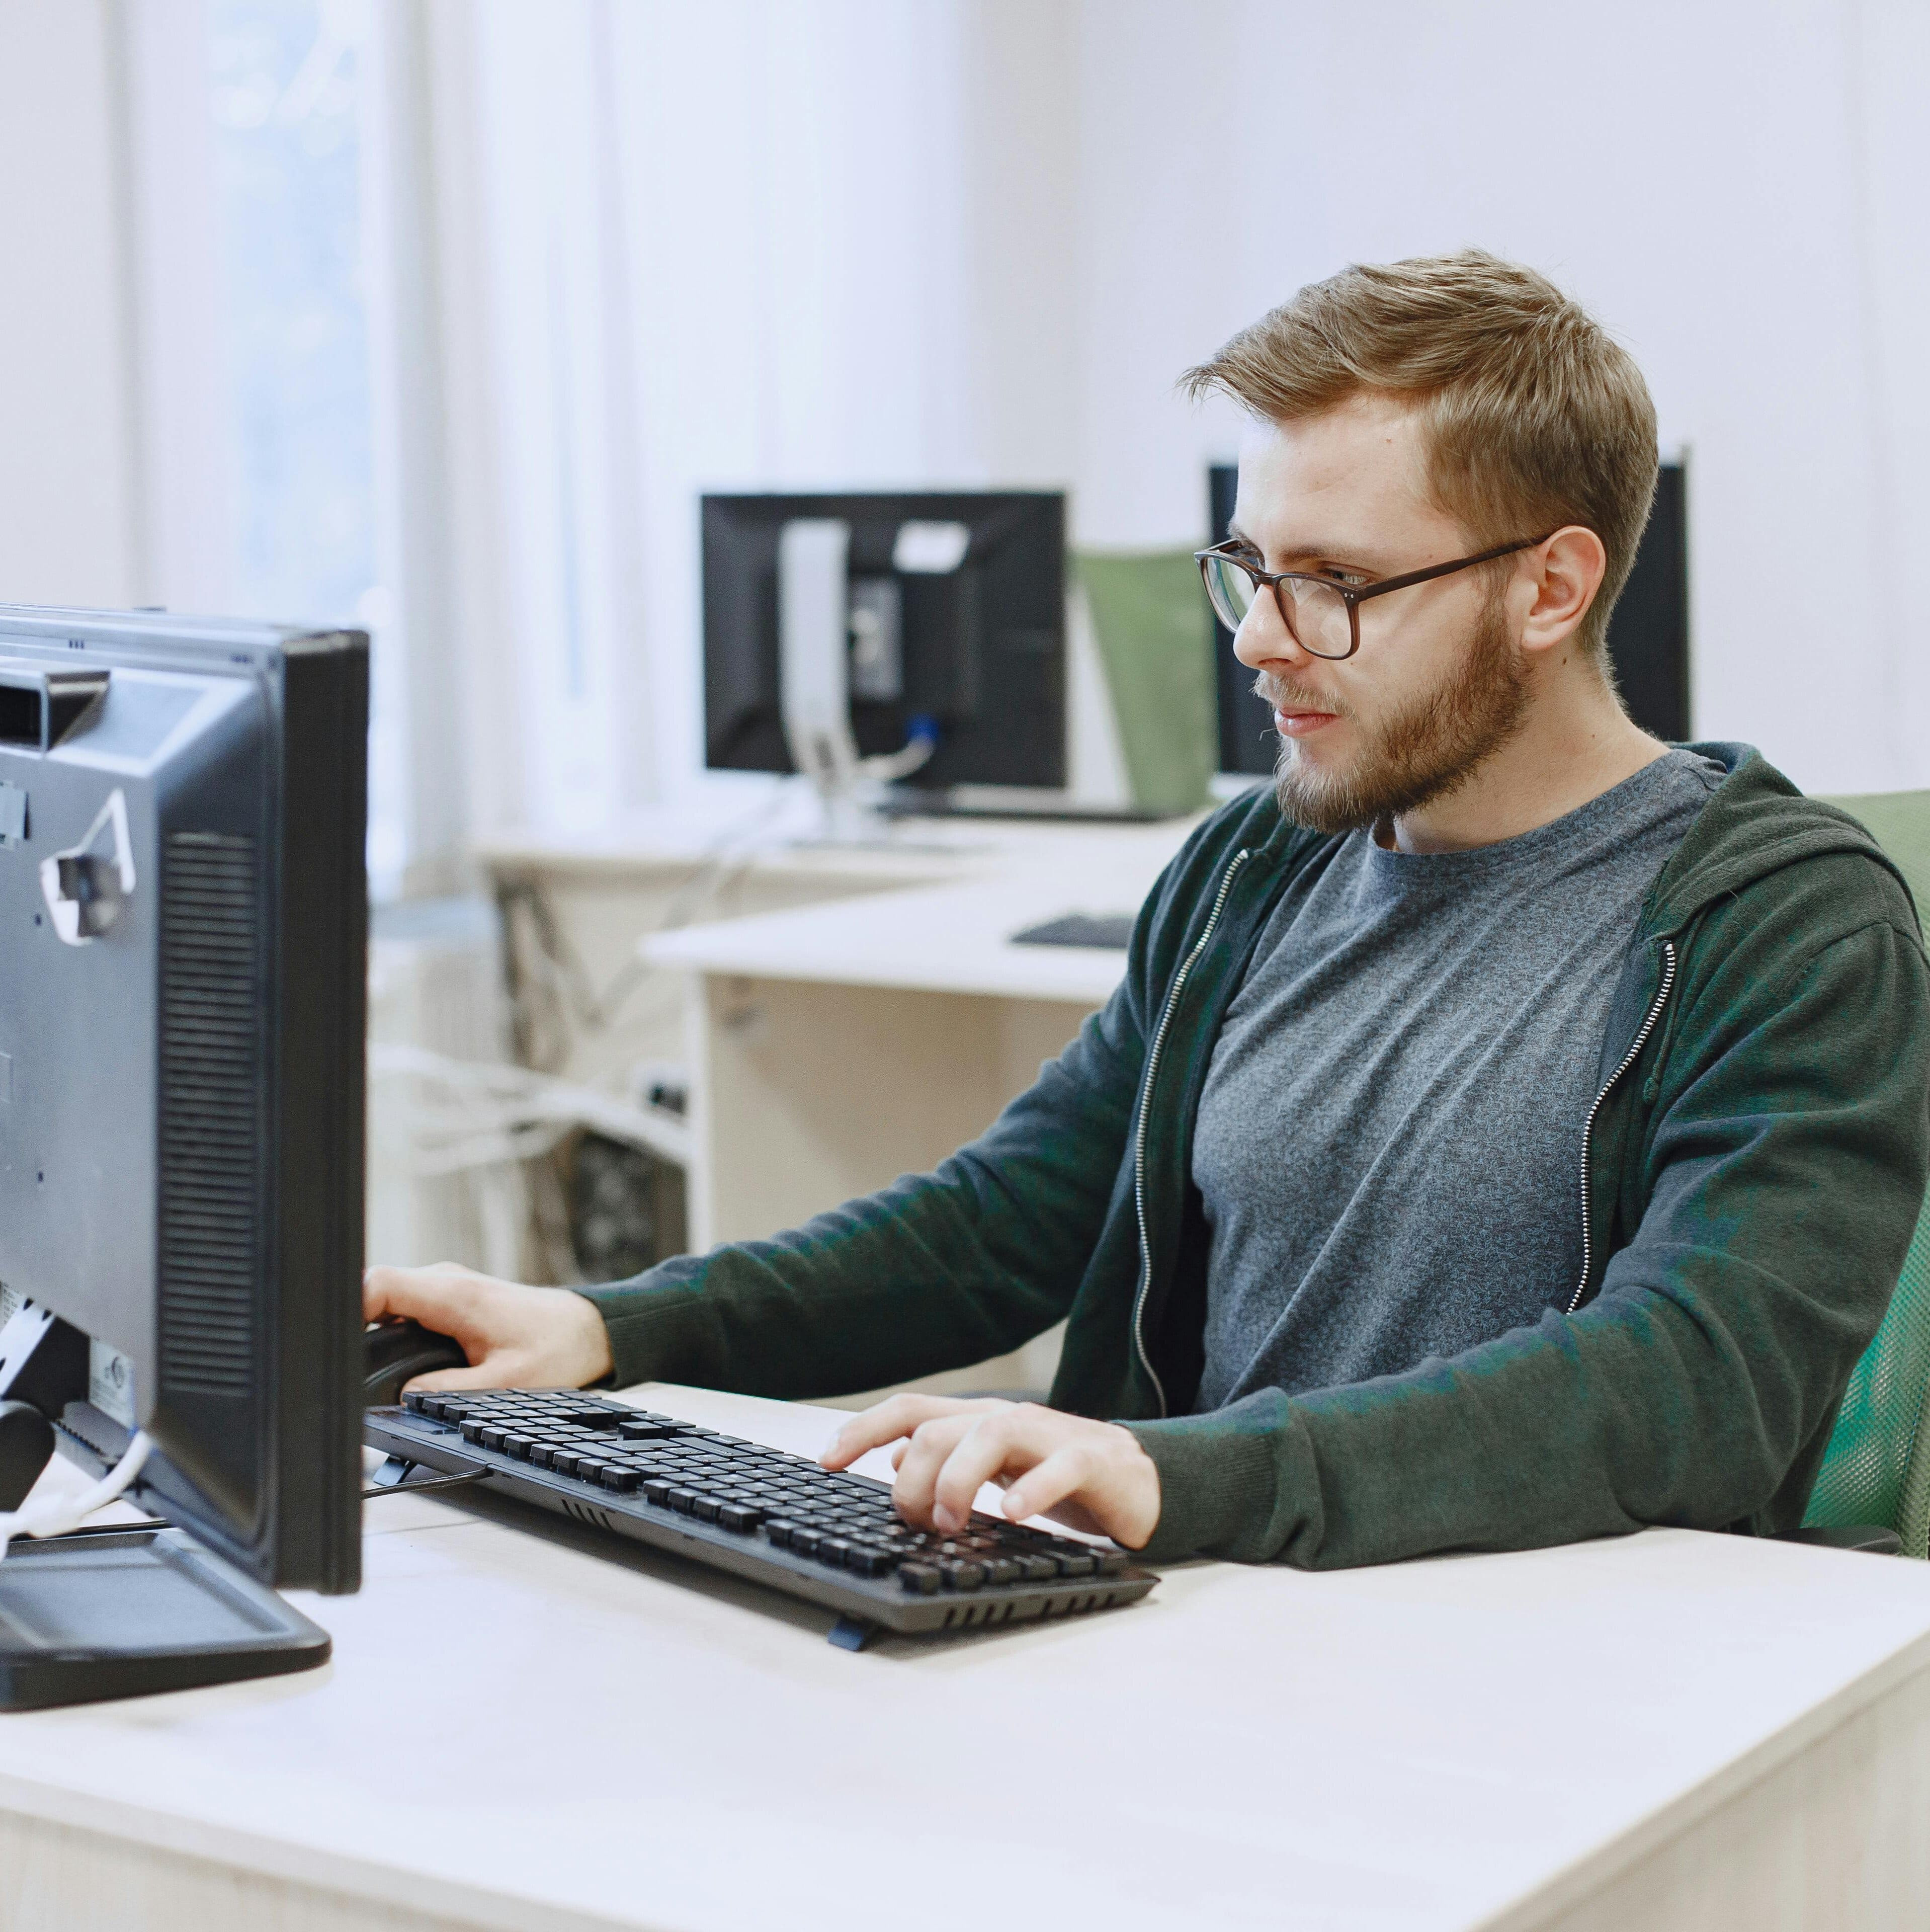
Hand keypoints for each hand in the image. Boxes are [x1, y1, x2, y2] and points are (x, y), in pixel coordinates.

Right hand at [363, 1261, 613, 1393]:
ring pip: (388, 1305)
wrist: (587, 1331)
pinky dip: (397, 1335)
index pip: (377, 1284)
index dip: (347, 1311)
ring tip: (372, 1373)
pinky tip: (399, 1363)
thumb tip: (403, 1397)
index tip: (338, 1349)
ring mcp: (444, 1289)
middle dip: (357, 1332)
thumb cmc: (556, 1349)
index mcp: (452, 1295)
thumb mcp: (503, 1383)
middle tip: (351, 1374)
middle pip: (374, 1295)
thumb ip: (448, 1392)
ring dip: (378, 1336)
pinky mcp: (448, 1301)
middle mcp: (444, 1282)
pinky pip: (406, 1310)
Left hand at [820, 1395, 1160, 1549]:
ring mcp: (1050, 1436)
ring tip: (949, 1521)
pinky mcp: (1091, 1460)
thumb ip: (946, 1458)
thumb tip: (896, 1456)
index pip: (909, 1410)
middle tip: (917, 1523)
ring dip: (957, 1479)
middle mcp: (1008, 1420)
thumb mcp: (992, 1469)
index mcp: (979, 1422)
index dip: (862, 1430)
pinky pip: (1059, 1467)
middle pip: (939, 1427)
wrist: (1140, 1480)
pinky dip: (1032, 1490)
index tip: (827, 1462)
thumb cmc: (1059, 1475)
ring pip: (989, 1434)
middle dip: (912, 1478)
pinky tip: (1012, 1514)